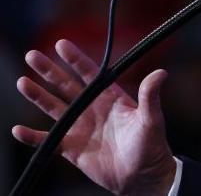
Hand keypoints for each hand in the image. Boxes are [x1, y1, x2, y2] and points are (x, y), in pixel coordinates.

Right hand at [12, 39, 176, 195]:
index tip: (61, 44)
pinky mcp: (72, 148)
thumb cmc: (151, 146)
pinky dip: (32, 137)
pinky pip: (48, 140)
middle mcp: (92, 109)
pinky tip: (17, 131)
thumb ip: (150, 96)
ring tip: (22, 82)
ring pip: (54, 108)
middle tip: (32, 55)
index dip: (75, 59)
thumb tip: (161, 73)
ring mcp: (81, 128)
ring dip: (38, 96)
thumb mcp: (151, 119)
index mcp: (110, 98)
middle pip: (66, 86)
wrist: (142, 177)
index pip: (90, 74)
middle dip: (49, 71)